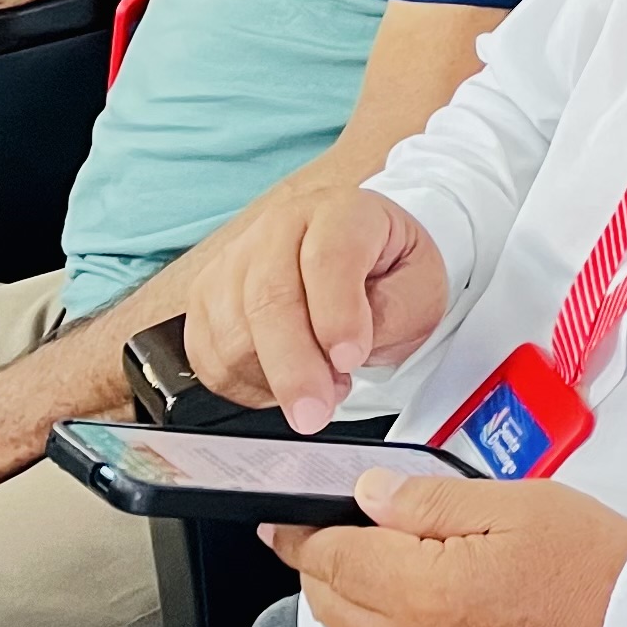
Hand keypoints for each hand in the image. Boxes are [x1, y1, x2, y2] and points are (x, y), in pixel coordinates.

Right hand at [187, 186, 446, 434]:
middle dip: (294, 368)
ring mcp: (235, 262)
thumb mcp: (420, 286)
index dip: (337, 315)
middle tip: (316, 413)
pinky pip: (210, 357)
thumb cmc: (391, 272)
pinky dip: (245, 385)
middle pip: (269, 300)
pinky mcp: (206, 300)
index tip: (351, 360)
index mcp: (341, 212)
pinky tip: (284, 385)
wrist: (363, 262)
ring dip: (274, 380)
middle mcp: (279, 228)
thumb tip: (344, 352)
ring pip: (233, 334)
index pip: (328, 259)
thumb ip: (392, 313)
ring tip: (322, 389)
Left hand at [272, 468, 626, 626]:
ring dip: (358, 595)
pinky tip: (435, 595)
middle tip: (337, 527)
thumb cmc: (595, 567)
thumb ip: (431, 500)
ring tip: (398, 553)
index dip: (300, 533)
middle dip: (321, 563)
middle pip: (330, 605)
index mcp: (425, 594)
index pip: (330, 560)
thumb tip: (372, 493)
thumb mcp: (517, 503)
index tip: (284, 519)